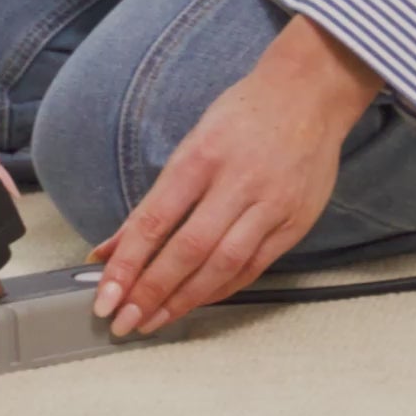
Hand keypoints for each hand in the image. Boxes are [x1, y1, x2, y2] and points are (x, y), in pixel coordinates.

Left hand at [90, 15, 382, 334]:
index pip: (154, 222)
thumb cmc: (242, 116)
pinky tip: (195, 302)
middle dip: (151, 292)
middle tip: (124, 321)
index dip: (127, 265)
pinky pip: (254, 267)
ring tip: (153, 321)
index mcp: (200, 158)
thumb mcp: (189, 146)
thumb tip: (108, 249)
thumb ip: (150, 204)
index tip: (105, 296)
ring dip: (184, 301)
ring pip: (223, 266)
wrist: (310, 94)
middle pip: (188, 251)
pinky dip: (221, 289)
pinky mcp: (296, 222)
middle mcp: (237, 183)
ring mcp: (271, 205)